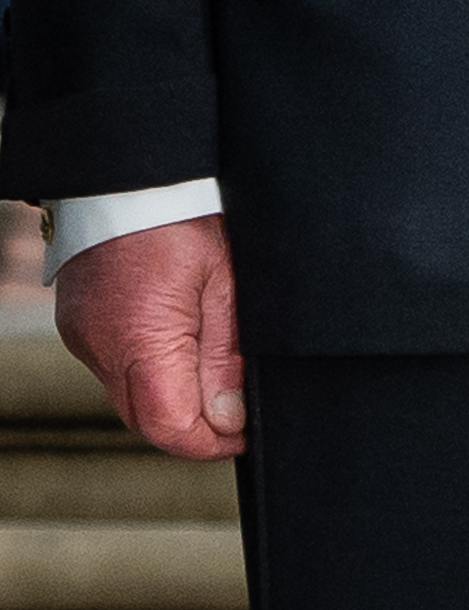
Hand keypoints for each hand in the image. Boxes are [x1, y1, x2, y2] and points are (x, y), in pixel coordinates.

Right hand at [53, 216, 244, 461]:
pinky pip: (116, 367)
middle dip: (194, 425)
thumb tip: (230, 418)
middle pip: (146, 420)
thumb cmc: (185, 211)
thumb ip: (226, 353)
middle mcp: (101, 347)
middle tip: (239, 408)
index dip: (212, 441)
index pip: (169, 427)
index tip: (247, 431)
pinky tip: (180, 341)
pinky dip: (149, 369)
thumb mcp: (226, 277)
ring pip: (129, 396)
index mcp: (139, 338)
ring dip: (171, 397)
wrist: (132, 167)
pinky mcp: (80, 323)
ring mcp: (85, 336)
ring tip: (215, 370)